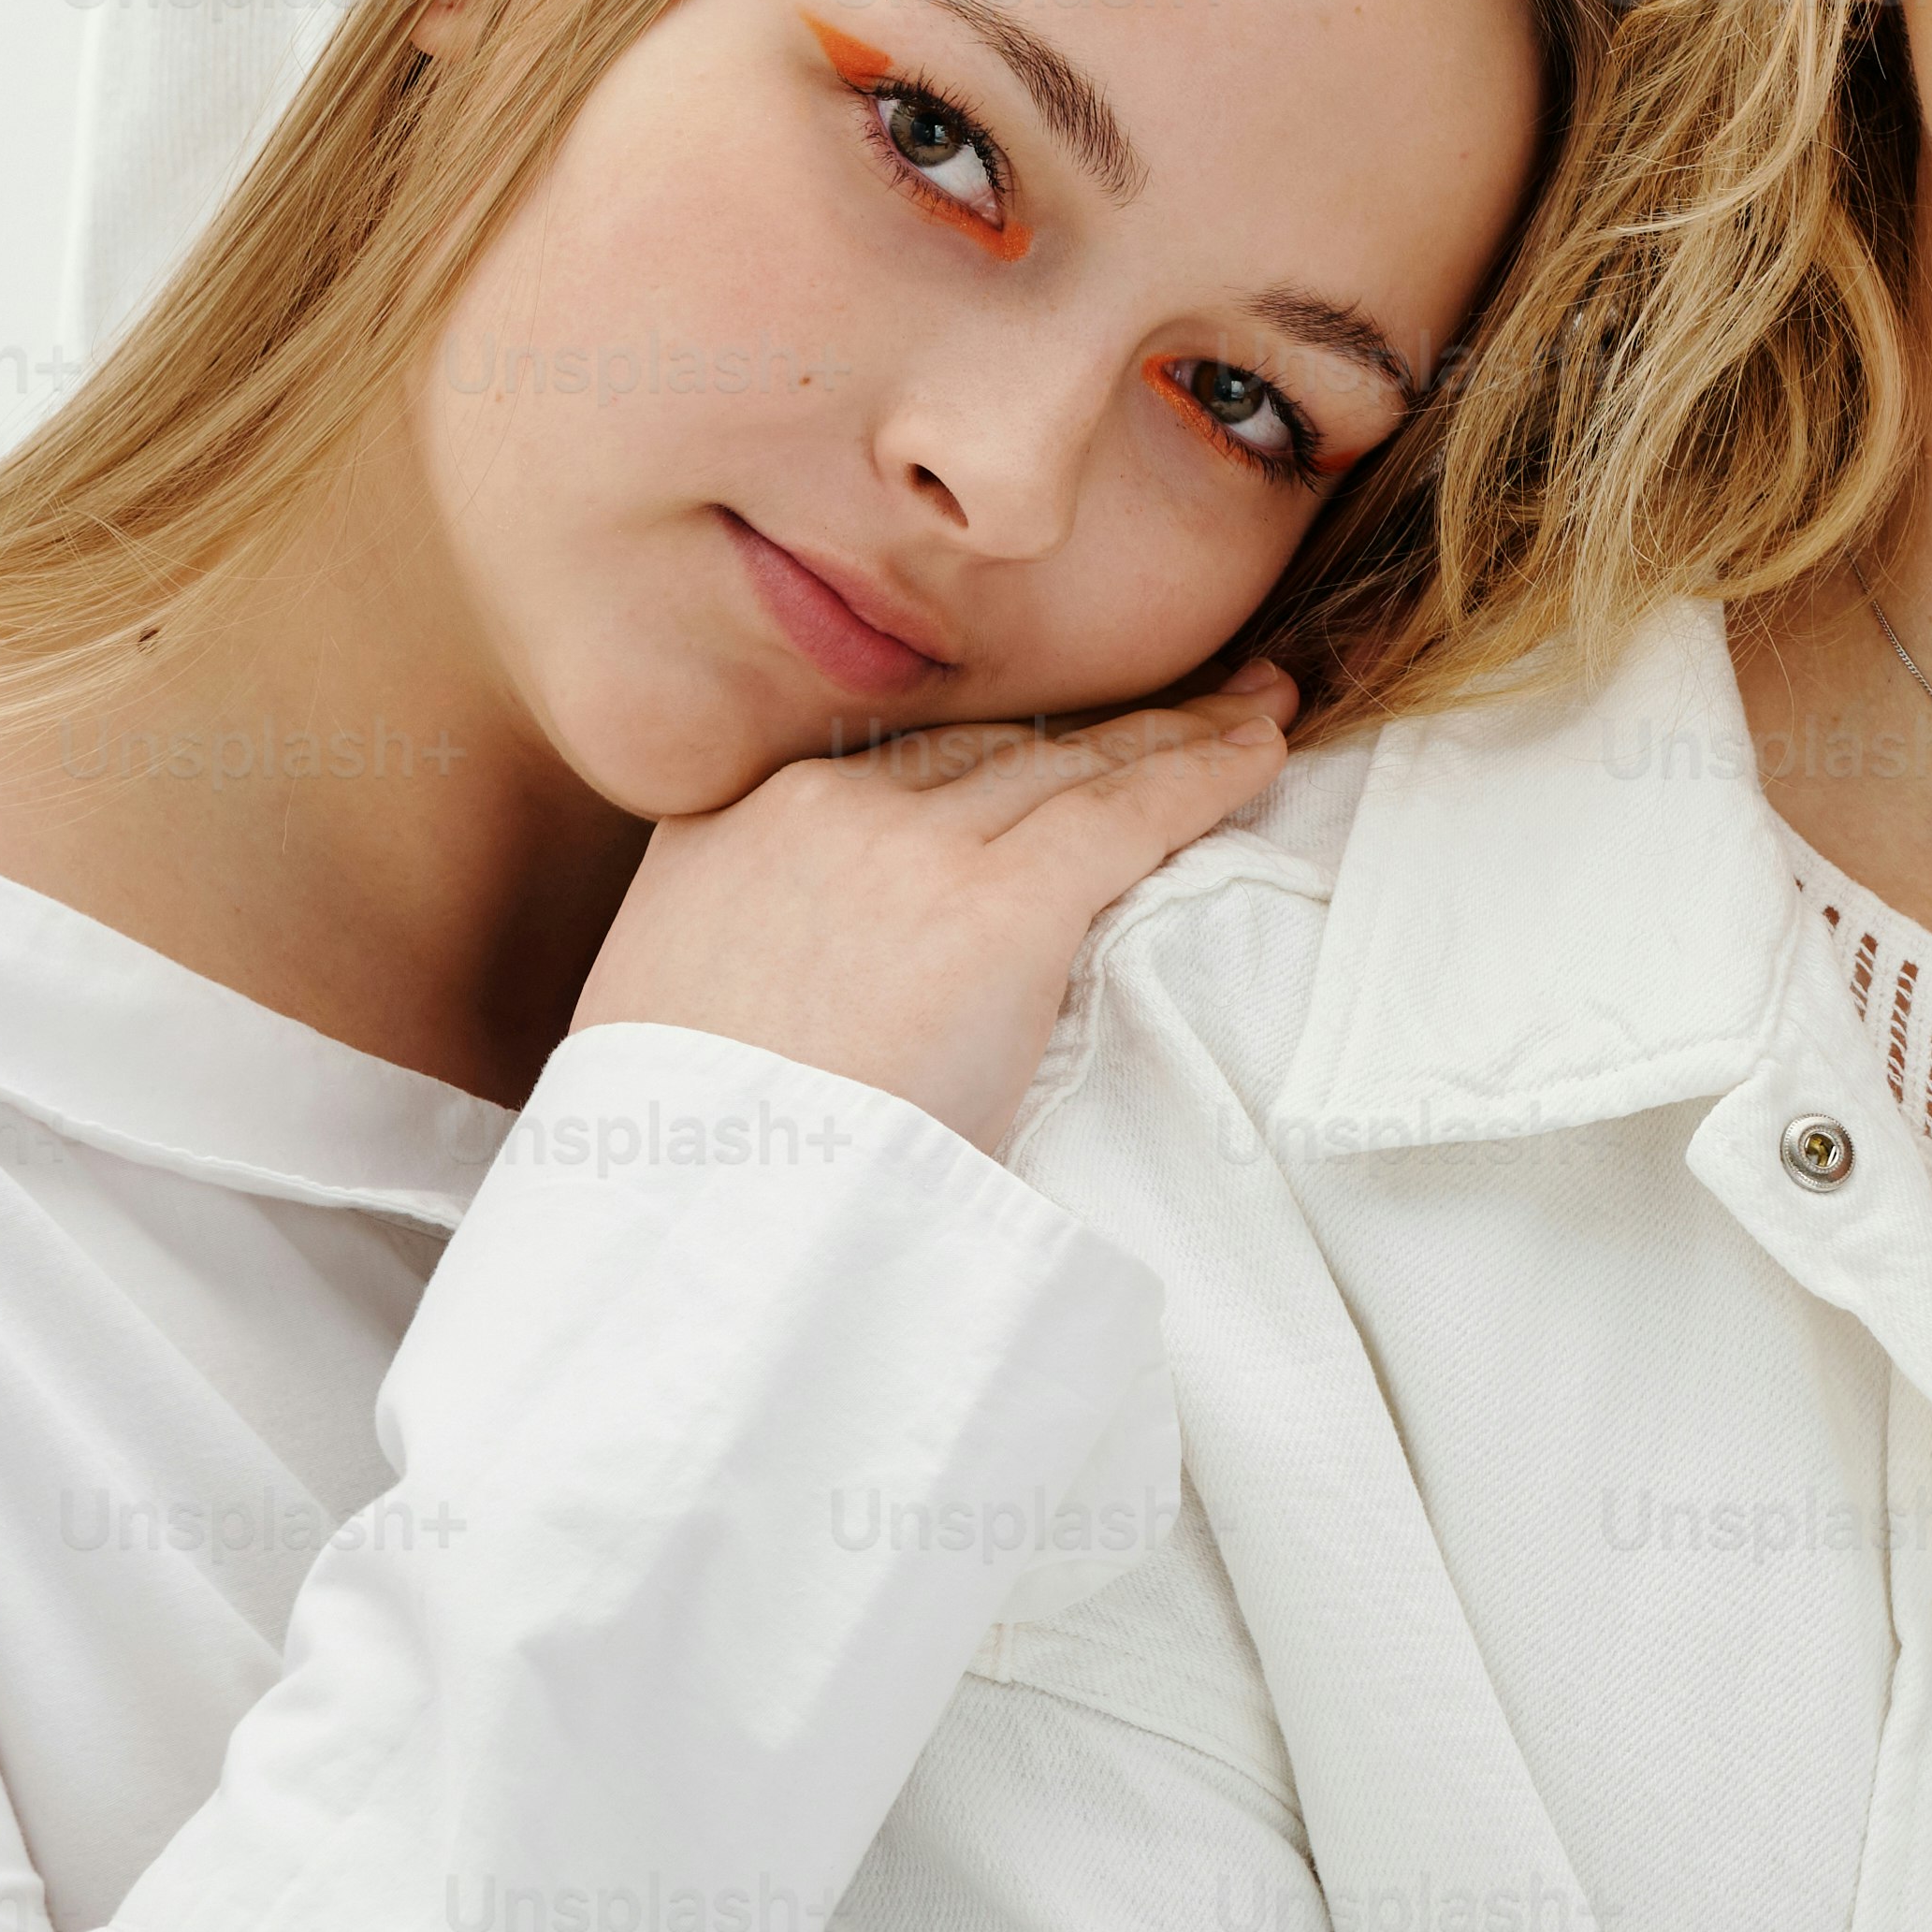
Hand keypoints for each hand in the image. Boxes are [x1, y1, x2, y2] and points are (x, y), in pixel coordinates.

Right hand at [560, 665, 1296, 1151]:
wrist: (694, 1230)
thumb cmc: (685, 1166)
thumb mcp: (673, 1017)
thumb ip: (751, 948)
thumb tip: (819, 974)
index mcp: (725, 829)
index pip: (898, 763)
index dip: (997, 749)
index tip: (1057, 738)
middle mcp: (818, 809)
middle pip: (993, 750)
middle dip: (1094, 728)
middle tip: (1189, 702)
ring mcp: (912, 851)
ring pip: (1072, 765)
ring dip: (1170, 736)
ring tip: (1246, 715)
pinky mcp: (1000, 907)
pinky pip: (1131, 811)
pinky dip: (1208, 772)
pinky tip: (1259, 751)